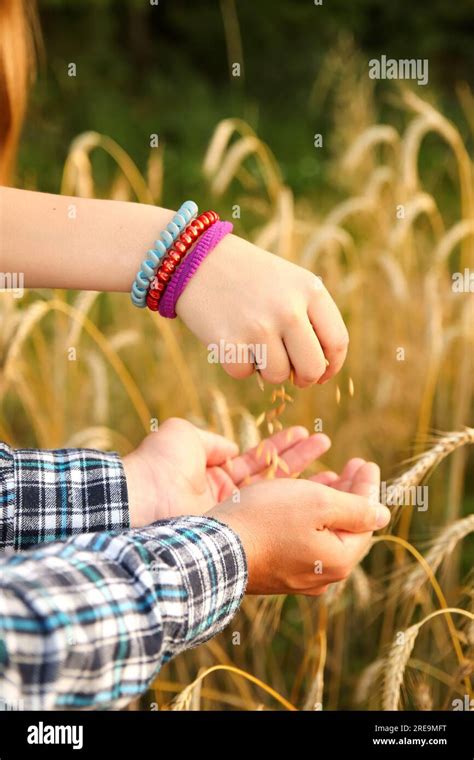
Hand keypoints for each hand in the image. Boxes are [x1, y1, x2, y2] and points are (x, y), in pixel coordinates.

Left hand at [122, 418, 330, 526]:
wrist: (142, 499)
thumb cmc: (158, 464)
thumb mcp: (185, 437)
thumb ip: (213, 442)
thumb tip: (231, 449)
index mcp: (212, 476)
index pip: (255, 461)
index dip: (281, 449)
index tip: (306, 435)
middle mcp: (225, 498)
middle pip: (272, 478)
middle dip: (302, 463)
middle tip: (329, 451)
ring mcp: (233, 516)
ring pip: (278, 496)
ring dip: (308, 480)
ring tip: (339, 467)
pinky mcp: (237, 528)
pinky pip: (272, 511)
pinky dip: (297, 498)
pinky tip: (321, 487)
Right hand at [175, 235, 348, 386]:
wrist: (195, 259)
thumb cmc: (248, 276)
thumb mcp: (289, 282)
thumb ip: (310, 317)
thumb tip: (320, 369)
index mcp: (310, 290)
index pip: (337, 342)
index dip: (331, 366)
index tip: (322, 374)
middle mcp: (289, 309)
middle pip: (312, 368)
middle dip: (303, 378)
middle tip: (291, 373)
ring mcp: (259, 327)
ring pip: (277, 376)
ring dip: (266, 369)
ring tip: (253, 344)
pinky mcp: (230, 342)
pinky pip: (244, 374)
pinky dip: (237, 364)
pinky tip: (231, 339)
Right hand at [207, 460, 389, 594]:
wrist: (212, 548)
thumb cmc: (266, 520)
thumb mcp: (319, 504)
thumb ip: (356, 508)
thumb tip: (383, 514)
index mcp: (339, 561)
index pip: (365, 521)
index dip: (367, 488)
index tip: (365, 462)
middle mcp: (321, 575)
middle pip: (344, 528)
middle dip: (349, 493)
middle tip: (353, 464)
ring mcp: (295, 575)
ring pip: (320, 532)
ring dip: (327, 501)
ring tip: (329, 474)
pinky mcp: (273, 570)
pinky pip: (298, 538)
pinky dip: (304, 515)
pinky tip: (298, 496)